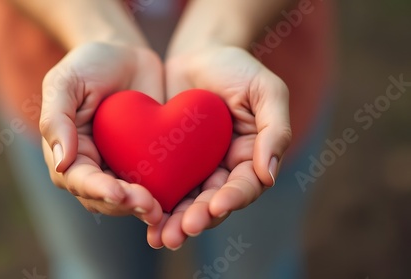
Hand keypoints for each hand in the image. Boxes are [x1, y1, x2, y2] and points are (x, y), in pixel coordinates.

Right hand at [40, 42, 163, 224]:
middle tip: (148, 206)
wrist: (127, 56)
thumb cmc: (89, 65)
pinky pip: (155, 185)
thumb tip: (61, 163)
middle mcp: (95, 166)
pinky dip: (164, 196)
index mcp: (70, 152)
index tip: (118, 193)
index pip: (79, 179)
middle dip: (125, 205)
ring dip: (144, 207)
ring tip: (162, 210)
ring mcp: (122, 167)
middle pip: (105, 198)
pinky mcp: (147, 163)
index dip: (98, 189)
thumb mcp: (65, 82)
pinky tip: (178, 200)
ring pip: (129, 199)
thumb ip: (56, 119)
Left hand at [147, 46, 291, 249]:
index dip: (233, 198)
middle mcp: (224, 168)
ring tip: (160, 238)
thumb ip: (275, 129)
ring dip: (175, 222)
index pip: (246, 185)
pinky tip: (143, 215)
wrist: (198, 53)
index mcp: (251, 156)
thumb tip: (270, 175)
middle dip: (197, 219)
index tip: (216, 206)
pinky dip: (156, 202)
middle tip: (179, 233)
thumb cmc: (236, 67)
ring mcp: (196, 167)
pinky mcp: (171, 162)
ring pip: (188, 201)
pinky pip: (164, 185)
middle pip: (214, 203)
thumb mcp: (265, 90)